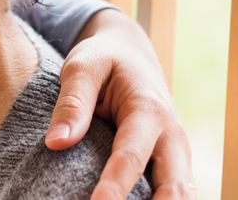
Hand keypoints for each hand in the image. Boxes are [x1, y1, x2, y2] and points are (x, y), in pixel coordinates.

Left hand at [46, 8, 195, 199]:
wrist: (130, 51)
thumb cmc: (103, 58)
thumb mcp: (81, 66)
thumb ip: (72, 103)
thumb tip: (56, 143)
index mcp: (149, 110)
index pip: (131, 156)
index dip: (115, 185)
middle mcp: (171, 136)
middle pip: (174, 186)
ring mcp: (175, 153)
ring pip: (181, 194)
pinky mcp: (169, 163)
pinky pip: (171, 191)